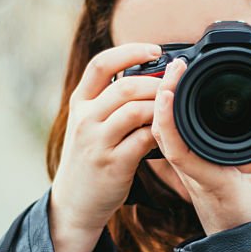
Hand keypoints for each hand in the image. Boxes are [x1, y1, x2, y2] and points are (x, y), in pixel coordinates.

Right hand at [50, 43, 162, 251]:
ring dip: (161, 107)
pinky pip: (143, 140)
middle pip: (124, 86)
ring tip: (175, 109)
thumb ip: (110, 101)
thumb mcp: (89, 124)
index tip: (155, 49)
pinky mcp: (112, 164)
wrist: (74, 202)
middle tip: (176, 85)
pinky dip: (161, 133)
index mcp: (79, 103)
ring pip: (135, 111)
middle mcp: (84, 119)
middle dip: (157, 83)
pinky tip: (169, 134)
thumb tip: (150, 77)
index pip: (100, 64)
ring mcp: (96, 142)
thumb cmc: (90, 158)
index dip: (129, 51)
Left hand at [151, 58, 250, 235]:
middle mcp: (192, 177)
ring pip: (163, 136)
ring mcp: (186, 175)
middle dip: (163, 95)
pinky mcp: (188, 173)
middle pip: (162, 134)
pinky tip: (177, 97)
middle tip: (177, 64)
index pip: (177, 147)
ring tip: (177, 74)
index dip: (168, 114)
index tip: (171, 83)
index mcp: (211, 181)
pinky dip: (170, 117)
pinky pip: (171, 142)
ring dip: (164, 104)